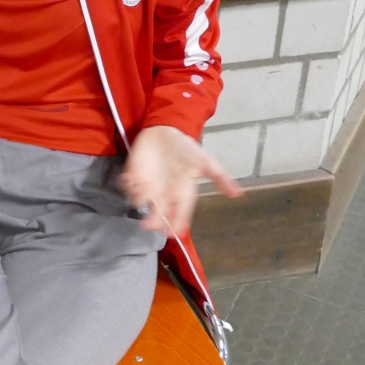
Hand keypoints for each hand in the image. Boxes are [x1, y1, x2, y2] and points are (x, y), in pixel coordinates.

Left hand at [119, 125, 243, 235]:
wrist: (166, 131)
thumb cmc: (186, 150)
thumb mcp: (205, 161)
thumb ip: (219, 177)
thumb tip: (238, 193)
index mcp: (180, 195)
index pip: (178, 216)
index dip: (174, 225)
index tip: (171, 232)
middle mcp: (163, 196)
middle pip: (157, 216)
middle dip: (153, 221)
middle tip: (148, 224)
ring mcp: (147, 187)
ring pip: (140, 202)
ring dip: (138, 199)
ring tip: (141, 191)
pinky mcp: (133, 177)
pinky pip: (128, 187)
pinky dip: (126, 185)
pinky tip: (129, 178)